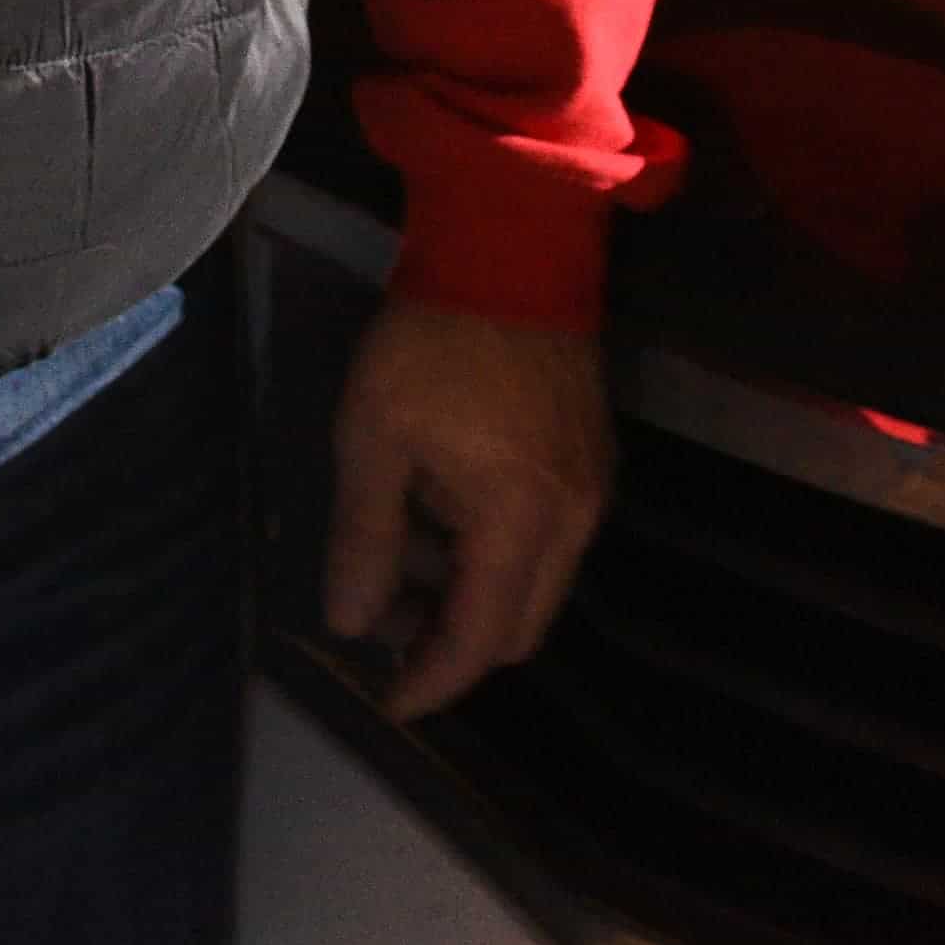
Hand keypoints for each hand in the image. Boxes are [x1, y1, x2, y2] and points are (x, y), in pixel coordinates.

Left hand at [325, 291, 610, 718]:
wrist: (515, 243)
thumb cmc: (433, 341)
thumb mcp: (375, 436)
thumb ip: (365, 538)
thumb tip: (351, 623)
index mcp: (521, 517)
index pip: (482, 638)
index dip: (433, 680)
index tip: (387, 701)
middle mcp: (574, 519)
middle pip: (521, 629)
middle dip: (455, 649)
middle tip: (388, 635)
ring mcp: (592, 488)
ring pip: (540, 589)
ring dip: (479, 603)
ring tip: (407, 576)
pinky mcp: (593, 459)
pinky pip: (552, 546)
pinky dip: (503, 562)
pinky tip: (449, 526)